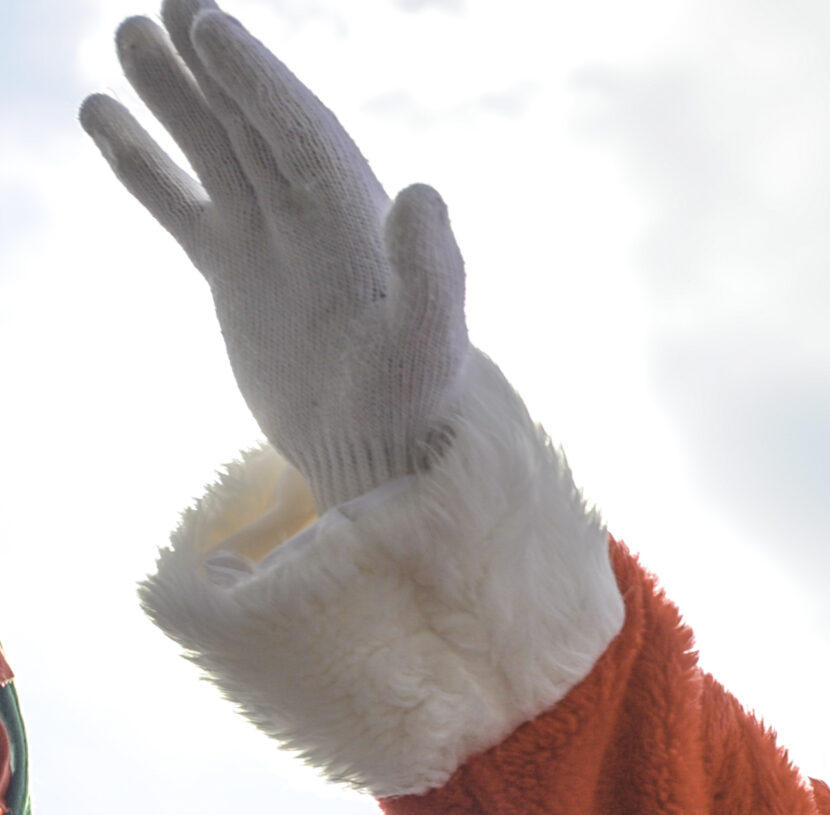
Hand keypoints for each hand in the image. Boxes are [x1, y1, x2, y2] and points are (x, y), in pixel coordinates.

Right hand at [81, 1, 468, 510]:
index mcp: (352, 219)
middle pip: (252, 123)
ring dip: (173, 97)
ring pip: (212, 150)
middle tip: (170, 4)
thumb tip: (423, 191)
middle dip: (212, 66)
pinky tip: (102, 117)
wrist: (385, 458)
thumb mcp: (430, 340)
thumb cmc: (416, 404)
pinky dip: (143, 164)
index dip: (255, 77)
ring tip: (129, 36)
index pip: (295, 130)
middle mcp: (309, 219)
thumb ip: (431, 270)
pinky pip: (181, 204)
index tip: (209, 25)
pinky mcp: (237, 277)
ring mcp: (268, 243)